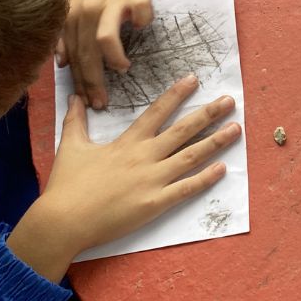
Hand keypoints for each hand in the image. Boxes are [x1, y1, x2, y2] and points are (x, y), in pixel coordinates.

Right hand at [7, 76, 239, 280]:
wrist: (63, 221)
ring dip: (216, 141)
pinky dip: (205, 178)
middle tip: (229, 100)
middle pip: (183, 130)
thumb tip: (75, 96)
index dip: (177, 95)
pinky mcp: (154, 204)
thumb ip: (76, 120)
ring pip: (191, 156)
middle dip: (208, 113)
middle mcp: (144, 157)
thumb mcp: (71, 147)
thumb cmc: (66, 185)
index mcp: (127, 143)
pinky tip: (223, 168)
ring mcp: (152, 180)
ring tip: (236, 129)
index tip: (194, 80)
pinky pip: (186, 189)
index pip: (157, 112)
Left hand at [58, 0, 152, 109]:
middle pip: (87, 55)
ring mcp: (111, 3)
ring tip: (122, 69)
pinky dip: (142, 26)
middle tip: (103, 103)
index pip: (73, 58)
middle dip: (94, 84)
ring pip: (105, 41)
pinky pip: (141, 19)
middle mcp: (86, 12)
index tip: (86, 103)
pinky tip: (141, 30)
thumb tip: (60, 62)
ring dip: (114, 61)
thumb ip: (63, 32)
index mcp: (70, 17)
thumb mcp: (68, 3)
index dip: (79, 83)